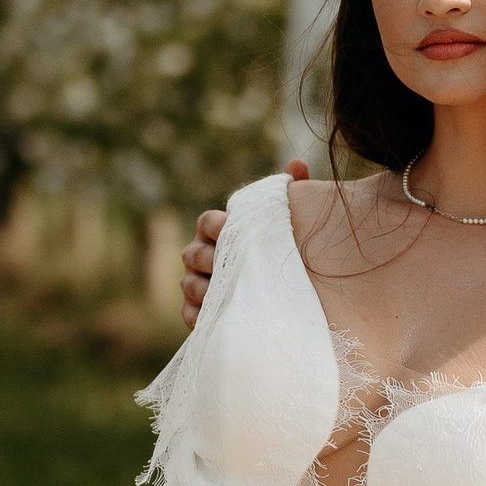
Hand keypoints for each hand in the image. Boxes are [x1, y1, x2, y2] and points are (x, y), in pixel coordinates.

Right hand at [180, 159, 308, 325]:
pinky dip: (197, 316)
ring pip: (188, 284)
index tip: (229, 228)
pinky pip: (190, 314)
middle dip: (206, 258)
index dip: (214, 225)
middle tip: (225, 264)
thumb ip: (293, 193)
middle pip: (192, 253)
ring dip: (201, 288)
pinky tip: (211, 320)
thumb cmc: (287, 250)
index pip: (207, 222)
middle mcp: (204, 256)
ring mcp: (199, 285)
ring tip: (221, 293)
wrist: (293, 294)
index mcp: (221, 231)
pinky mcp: (203, 314)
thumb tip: (297, 165)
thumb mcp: (292, 222)